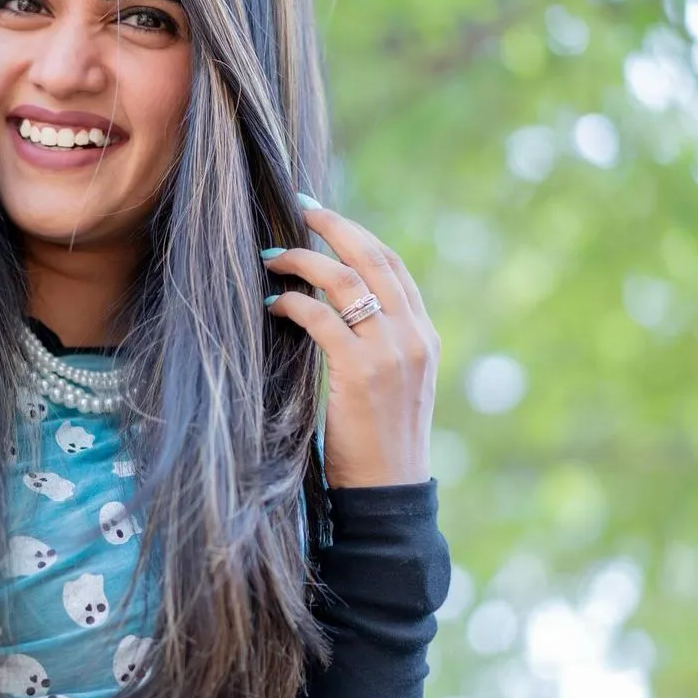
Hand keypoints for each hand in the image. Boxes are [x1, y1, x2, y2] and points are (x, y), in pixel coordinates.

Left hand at [262, 201, 440, 488]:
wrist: (390, 490)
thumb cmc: (381, 444)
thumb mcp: (394, 386)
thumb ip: (379, 347)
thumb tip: (337, 313)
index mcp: (425, 337)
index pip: (393, 267)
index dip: (359, 236)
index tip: (327, 217)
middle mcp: (413, 336)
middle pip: (373, 258)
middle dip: (334, 226)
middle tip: (300, 208)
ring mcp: (390, 352)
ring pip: (344, 280)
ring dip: (303, 261)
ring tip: (272, 258)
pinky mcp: (359, 371)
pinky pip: (320, 317)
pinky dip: (292, 303)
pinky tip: (272, 305)